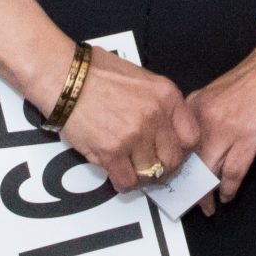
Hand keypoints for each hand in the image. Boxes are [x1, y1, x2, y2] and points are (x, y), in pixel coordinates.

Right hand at [57, 47, 196, 192]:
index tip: (173, 154)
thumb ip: (157, 103)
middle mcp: (155, 115)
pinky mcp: (112, 150)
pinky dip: (122, 182)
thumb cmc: (96, 72)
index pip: (191, 136)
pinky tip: (116, 173)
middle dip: (162, 168)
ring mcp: (134, 134)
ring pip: (150, 173)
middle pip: (173, 159)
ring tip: (130, 168)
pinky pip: (127, 181)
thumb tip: (165, 131)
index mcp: (166, 95)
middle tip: (151, 168)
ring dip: (141, 176)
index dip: (182, 150)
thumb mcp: (140, 78)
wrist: (64, 75)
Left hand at [184, 37, 255, 205]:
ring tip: (207, 205)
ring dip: (206, 193)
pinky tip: (228, 195)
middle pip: (189, 161)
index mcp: (196, 105)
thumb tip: (203, 145)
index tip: (172, 180)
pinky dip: (229, 188)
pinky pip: (234, 172)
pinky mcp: (250, 137)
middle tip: (185, 201)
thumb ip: (209, 117)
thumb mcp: (221, 94)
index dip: (174, 166)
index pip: (176, 143)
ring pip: (208, 171)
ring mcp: (228, 129)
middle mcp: (207, 117)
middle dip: (186, 186)